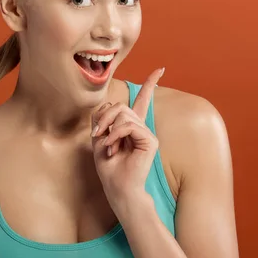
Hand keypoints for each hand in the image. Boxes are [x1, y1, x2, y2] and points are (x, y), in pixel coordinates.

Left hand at [91, 68, 163, 210]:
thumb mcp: (99, 138)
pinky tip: (113, 147)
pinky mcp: (150, 140)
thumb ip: (102, 119)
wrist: (118, 187)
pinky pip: (129, 126)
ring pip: (123, 114)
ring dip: (108, 128)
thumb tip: (108, 104)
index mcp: (131, 126)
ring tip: (106, 145)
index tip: (160, 69)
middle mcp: (141, 127)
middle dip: (104, 116)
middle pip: (120, 106)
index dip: (150, 84)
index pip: (142, 101)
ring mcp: (147, 133)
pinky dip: (115, 134)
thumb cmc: (109, 167)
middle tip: (97, 134)